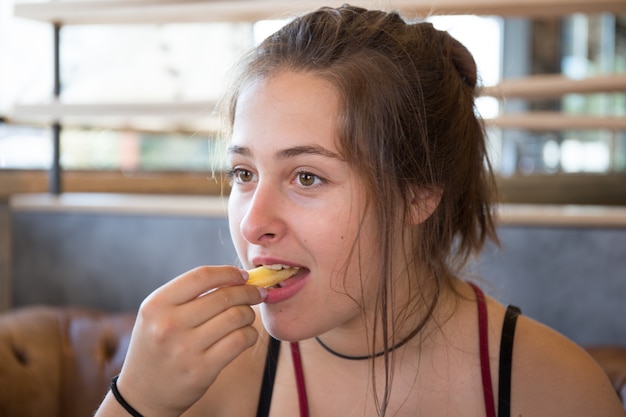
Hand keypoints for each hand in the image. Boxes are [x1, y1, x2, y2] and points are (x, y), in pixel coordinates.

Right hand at [114, 266, 264, 416]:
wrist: (142, 394)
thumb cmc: (157, 346)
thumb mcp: (159, 314)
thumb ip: (189, 295)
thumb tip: (236, 278)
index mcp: (156, 305)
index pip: (202, 276)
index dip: (228, 272)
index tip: (243, 275)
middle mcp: (168, 324)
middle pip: (224, 296)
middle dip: (247, 292)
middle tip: (256, 294)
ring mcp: (185, 348)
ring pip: (236, 317)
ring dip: (249, 314)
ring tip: (247, 316)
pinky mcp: (202, 369)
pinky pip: (240, 340)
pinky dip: (250, 334)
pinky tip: (246, 334)